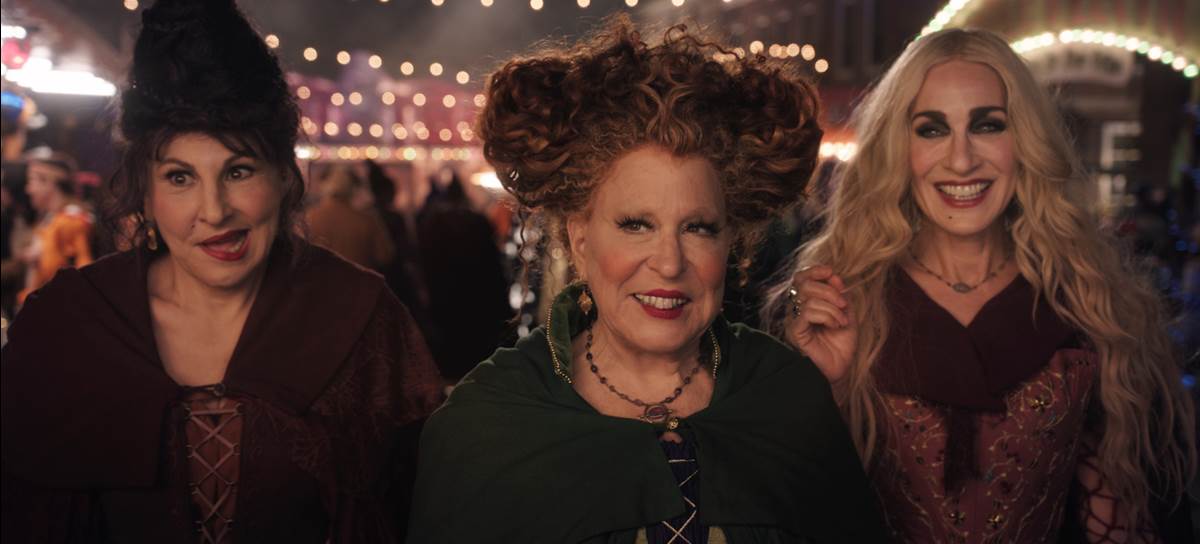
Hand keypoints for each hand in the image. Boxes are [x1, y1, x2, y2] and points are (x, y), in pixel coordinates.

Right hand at [784, 265, 856, 382]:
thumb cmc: (840, 346)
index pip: (801, 278)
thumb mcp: (846, 314)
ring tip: (842, 322)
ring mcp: (793, 321)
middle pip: (804, 284)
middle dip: (829, 290)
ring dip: (833, 308)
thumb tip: (834, 277)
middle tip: (843, 305)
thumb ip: (840, 295)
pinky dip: (827, 316)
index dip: (816, 271)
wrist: (839, 370)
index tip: (833, 275)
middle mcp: (795, 310)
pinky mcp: (794, 332)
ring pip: (809, 299)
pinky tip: (835, 326)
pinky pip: (808, 313)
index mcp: (805, 303)